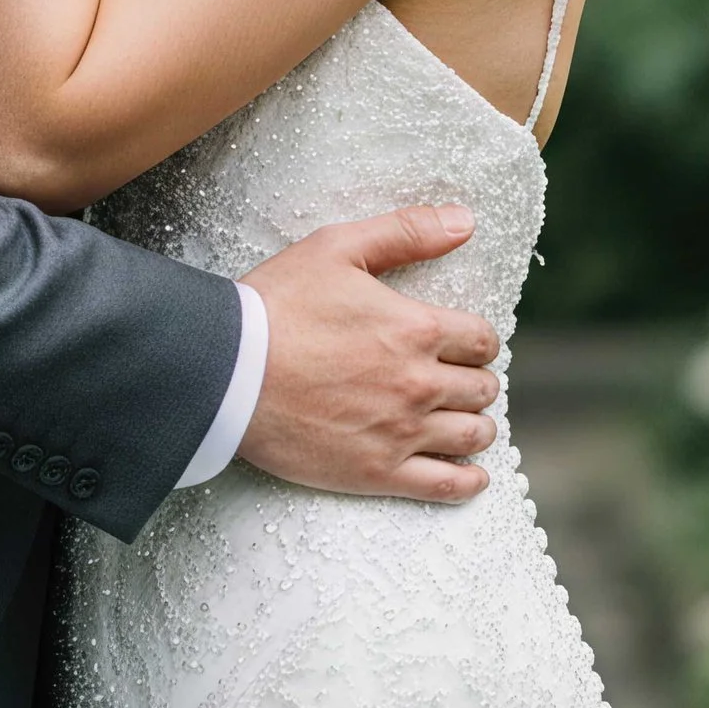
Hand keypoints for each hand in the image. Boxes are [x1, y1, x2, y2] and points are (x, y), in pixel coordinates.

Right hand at [237, 206, 503, 501]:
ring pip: (471, 436)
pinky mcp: (376, 472)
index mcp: (415, 328)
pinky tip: (472, 476)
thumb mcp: (338, 247)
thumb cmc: (278, 304)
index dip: (478, 340)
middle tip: (462, 380)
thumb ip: (407, 232)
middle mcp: (418, 383)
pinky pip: (444, 485)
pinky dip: (468, 482)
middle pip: (481, 389)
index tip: (465, 343)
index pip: (481, 340)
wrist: (227, 372)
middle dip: (478, 381)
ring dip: (478, 426)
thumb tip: (465, 221)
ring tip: (466, 420)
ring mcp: (400, 433)